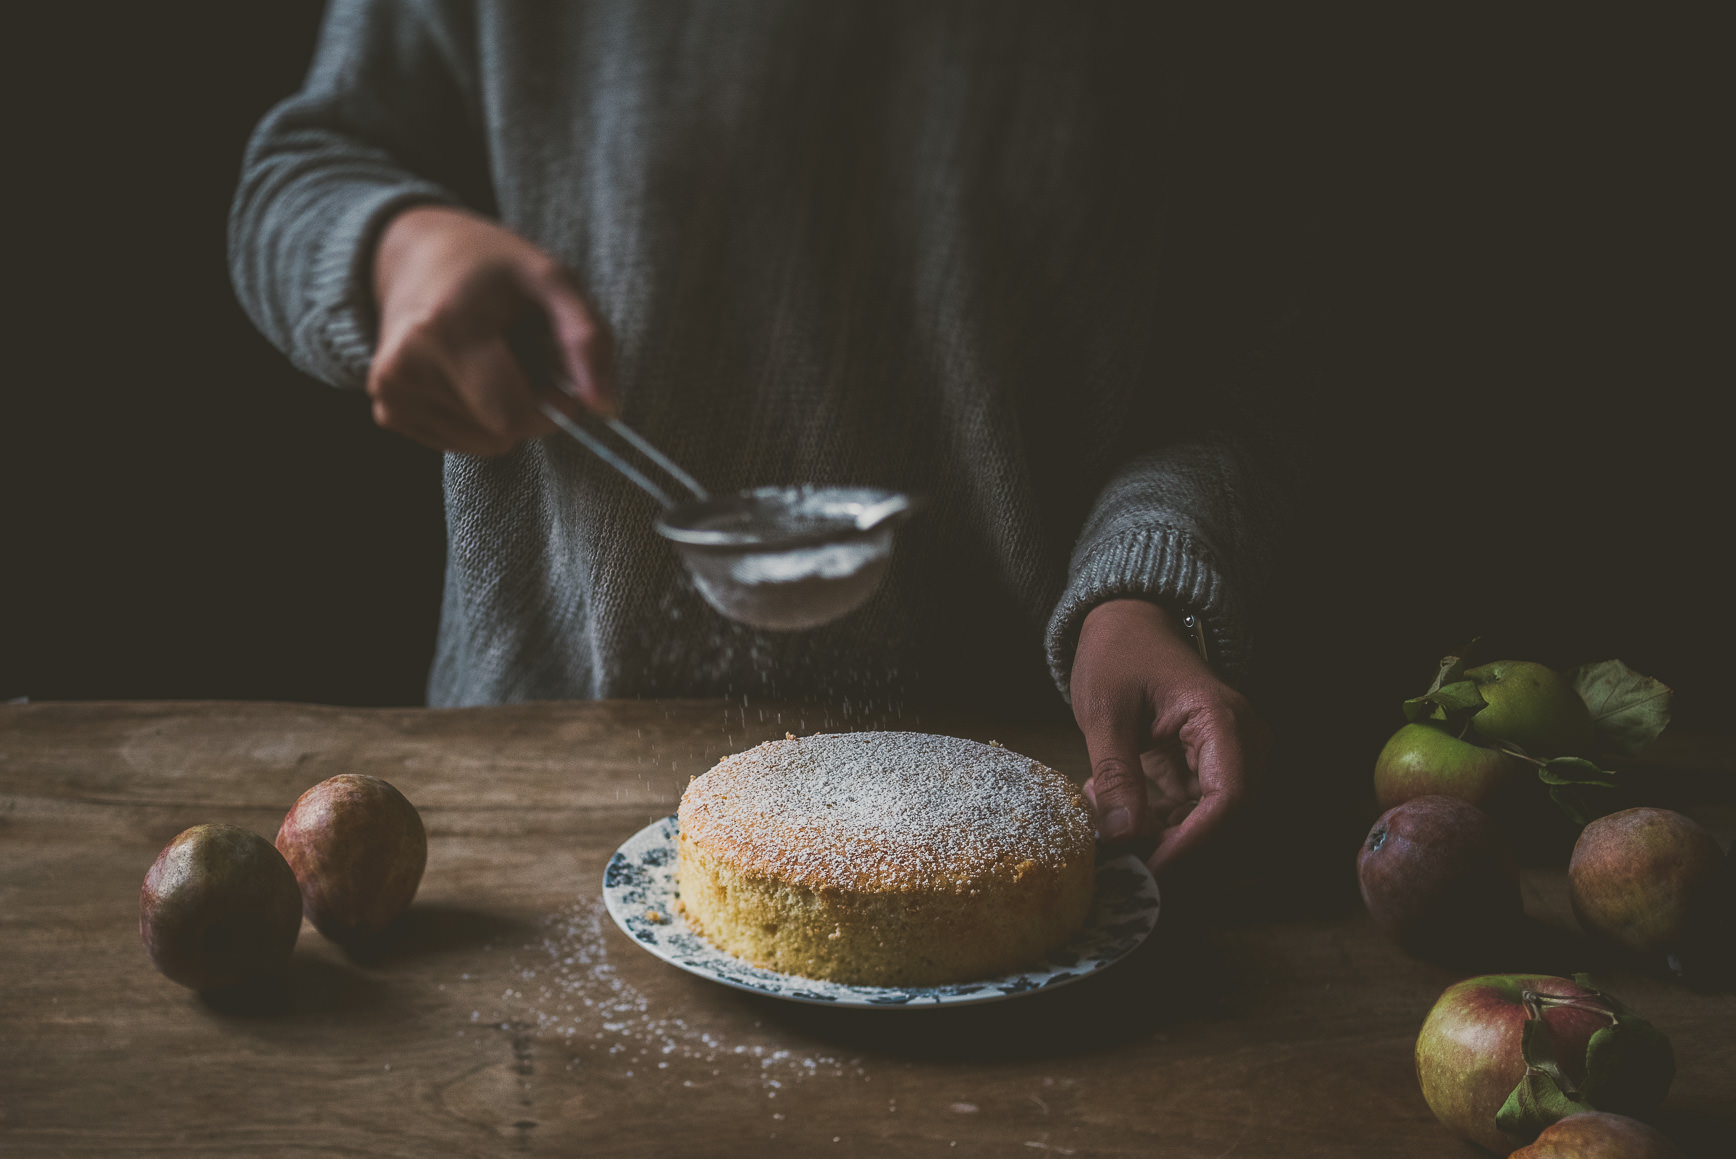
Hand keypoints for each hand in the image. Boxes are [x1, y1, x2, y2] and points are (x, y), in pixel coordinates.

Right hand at [367, 205, 614, 454]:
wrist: (414, 255)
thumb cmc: (493, 268)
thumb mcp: (551, 281)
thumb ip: (588, 340)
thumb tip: (607, 409)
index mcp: (444, 328)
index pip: (513, 416)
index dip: (551, 408)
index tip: (557, 375)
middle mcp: (405, 365)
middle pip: (501, 434)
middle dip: (527, 406)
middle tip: (518, 355)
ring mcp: (390, 392)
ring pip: (482, 443)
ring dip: (501, 410)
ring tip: (487, 358)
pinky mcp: (387, 411)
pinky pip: (459, 443)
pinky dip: (476, 418)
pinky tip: (464, 373)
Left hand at [1070, 599, 1267, 875]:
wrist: (1128, 623)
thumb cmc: (1119, 654)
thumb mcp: (1106, 711)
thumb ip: (1116, 773)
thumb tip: (1122, 838)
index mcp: (1222, 719)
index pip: (1228, 799)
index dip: (1193, 845)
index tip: (1150, 872)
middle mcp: (1241, 742)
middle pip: (1225, 821)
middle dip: (1174, 850)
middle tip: (1119, 865)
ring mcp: (1229, 757)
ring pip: (1208, 824)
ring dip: (1159, 838)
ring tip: (1106, 823)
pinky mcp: (1208, 770)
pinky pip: (1192, 814)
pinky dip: (1155, 824)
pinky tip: (1113, 809)